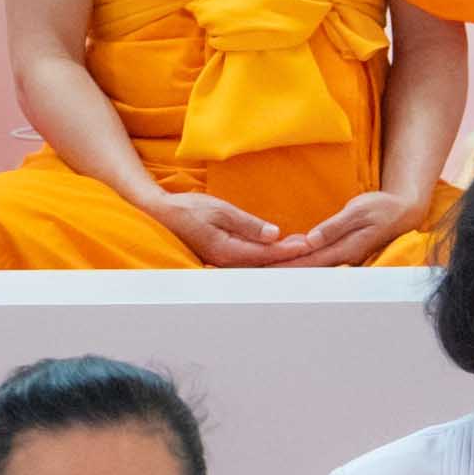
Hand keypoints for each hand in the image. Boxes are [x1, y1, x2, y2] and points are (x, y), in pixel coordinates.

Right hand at [151, 191, 293, 267]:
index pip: (265, 254)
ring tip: (300, 250)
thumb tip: (274, 234)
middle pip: (265, 265)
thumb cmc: (187, 209)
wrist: (161, 215)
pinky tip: (276, 250)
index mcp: (227, 250)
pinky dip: (266, 257)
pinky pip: (249, 261)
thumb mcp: (220, 210)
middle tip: (312, 250)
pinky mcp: (221, 258)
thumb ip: (248, 224)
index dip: (288, 250)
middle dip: (289, 258)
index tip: (307, 244)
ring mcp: (223, 262)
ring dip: (279, 258)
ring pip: (258, 265)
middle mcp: (226, 262)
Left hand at [272, 188, 428, 269]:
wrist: (403, 211)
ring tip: (264, 266)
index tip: (265, 267)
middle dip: (281, 269)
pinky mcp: (341, 249)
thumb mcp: (358, 211)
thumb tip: (311, 240)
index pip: (308, 261)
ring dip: (288, 264)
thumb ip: (334, 226)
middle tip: (255, 270)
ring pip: (310, 263)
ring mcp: (342, 254)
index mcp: (344, 249)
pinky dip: (299, 256)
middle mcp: (341, 256)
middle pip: (306, 267)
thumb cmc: (383, 208)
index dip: (285, 265)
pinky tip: (285, 254)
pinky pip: (316, 256)